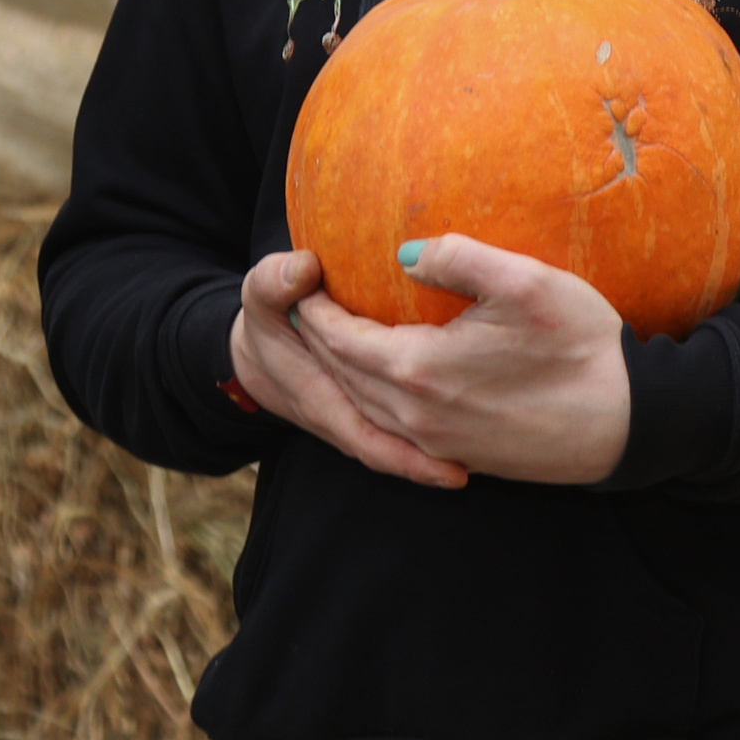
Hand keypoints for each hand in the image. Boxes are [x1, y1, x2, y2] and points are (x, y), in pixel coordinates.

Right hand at [230, 250, 466, 488]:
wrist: (259, 345)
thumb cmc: (268, 314)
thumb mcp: (262, 291)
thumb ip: (276, 280)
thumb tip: (306, 269)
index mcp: (318, 397)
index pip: (367, 439)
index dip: (407, 458)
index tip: (454, 470)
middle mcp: (339, 416)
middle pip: (388, 452)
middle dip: (429, 465)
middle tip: (476, 469)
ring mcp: (353, 416)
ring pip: (395, 445)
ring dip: (431, 456)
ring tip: (480, 459)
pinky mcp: (365, 408)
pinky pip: (396, 430)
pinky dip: (426, 437)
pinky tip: (466, 433)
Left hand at [292, 234, 631, 485]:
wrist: (628, 424)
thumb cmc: (581, 347)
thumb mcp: (525, 283)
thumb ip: (458, 258)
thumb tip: (404, 253)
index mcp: (418, 369)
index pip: (339, 338)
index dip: (314, 308)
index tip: (301, 279)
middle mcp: (416, 414)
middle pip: (342, 376)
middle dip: (316, 341)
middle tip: (302, 306)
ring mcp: (437, 441)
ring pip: (364, 407)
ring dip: (339, 373)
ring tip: (330, 340)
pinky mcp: (459, 456)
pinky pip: (392, 429)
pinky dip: (368, 402)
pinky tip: (377, 383)